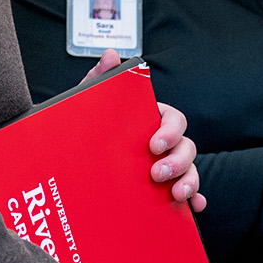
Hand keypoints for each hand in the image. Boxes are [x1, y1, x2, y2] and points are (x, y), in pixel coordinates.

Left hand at [82, 51, 204, 212]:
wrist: (66, 167)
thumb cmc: (85, 131)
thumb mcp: (88, 106)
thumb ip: (99, 79)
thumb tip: (110, 55)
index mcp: (150, 121)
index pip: (174, 119)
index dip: (170, 131)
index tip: (154, 145)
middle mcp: (163, 144)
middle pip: (187, 147)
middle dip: (178, 161)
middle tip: (157, 174)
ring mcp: (165, 167)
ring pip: (190, 171)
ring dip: (189, 182)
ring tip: (175, 194)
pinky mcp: (163, 190)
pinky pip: (188, 195)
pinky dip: (195, 200)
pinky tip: (193, 208)